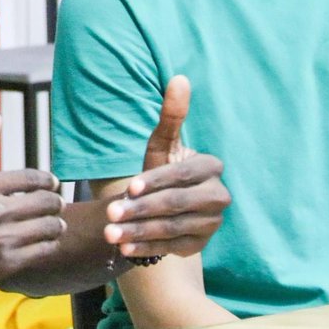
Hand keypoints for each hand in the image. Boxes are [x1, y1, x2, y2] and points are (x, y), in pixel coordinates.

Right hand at [0, 114, 65, 289]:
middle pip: (47, 202)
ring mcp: (0, 238)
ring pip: (49, 227)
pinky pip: (43, 251)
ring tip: (53, 224)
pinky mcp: (5, 264)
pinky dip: (48, 245)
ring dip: (56, 224)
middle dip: (56, 202)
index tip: (51, 184)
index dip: (48, 181)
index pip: (34, 178)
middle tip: (56, 205)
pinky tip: (43, 242)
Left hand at [104, 75, 230, 258]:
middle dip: (141, 210)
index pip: (181, 175)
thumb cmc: (160, 167)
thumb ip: (171, 116)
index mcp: (210, 167)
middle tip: (110, 214)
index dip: (155, 182)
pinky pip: (173, 247)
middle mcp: (218, 196)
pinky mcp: (201, 243)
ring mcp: (212, 222)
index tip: (130, 187)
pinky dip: (148, 248)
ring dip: (139, 232)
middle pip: (176, 204)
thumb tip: (179, 78)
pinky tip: (124, 249)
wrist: (165, 202)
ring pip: (172, 227)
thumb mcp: (162, 144)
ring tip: (110, 235)